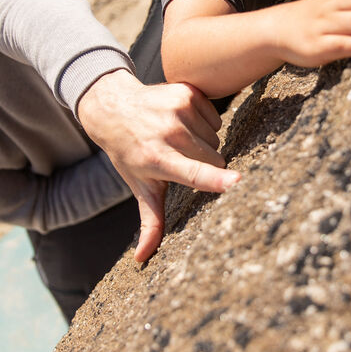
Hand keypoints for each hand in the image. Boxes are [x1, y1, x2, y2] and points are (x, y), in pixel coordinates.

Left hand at [76, 69, 238, 261]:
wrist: (112, 106)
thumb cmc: (130, 153)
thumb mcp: (140, 186)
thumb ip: (150, 222)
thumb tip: (142, 259)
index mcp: (158, 159)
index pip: (193, 173)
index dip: (216, 180)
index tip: (238, 184)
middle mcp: (168, 133)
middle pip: (214, 158)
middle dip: (206, 163)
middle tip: (181, 158)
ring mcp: (178, 108)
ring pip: (216, 137)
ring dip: (204, 142)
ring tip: (179, 139)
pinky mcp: (187, 91)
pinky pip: (215, 116)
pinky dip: (205, 122)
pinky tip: (183, 122)